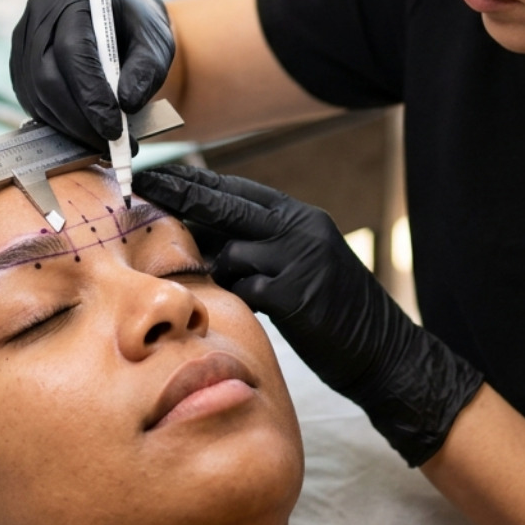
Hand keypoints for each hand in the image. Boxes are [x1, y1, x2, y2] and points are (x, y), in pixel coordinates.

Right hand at [10, 0, 174, 150]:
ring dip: (68, 125)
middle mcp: (42, 13)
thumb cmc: (139, 29)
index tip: (113, 127)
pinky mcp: (20, 62)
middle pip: (46, 75)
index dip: (90, 93)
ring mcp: (25, 37)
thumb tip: (127, 103)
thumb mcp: (156, 43)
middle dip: (77, 118)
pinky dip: (56, 121)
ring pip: (35, 93)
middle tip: (108, 143)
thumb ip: (146, 70)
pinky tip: (82, 128)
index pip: (72, 49)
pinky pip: (30, 99)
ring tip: (101, 140)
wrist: (120, 22)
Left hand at [134, 164, 482, 466]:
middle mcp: (301, 229)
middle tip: (141, 182)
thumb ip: (264, 242)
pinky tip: (256, 311)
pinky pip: (243, 290)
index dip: (196, 181)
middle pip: (225, 205)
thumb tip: (205, 232)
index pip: (239, 189)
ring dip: (222, 274)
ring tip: (245, 294)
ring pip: (230, 253)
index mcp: (302, 217)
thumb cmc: (336, 311)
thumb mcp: (305, 259)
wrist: (383, 352)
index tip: (158, 173)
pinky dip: (240, 300)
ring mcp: (298, 261)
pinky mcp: (294, 297)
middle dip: (180, 193)